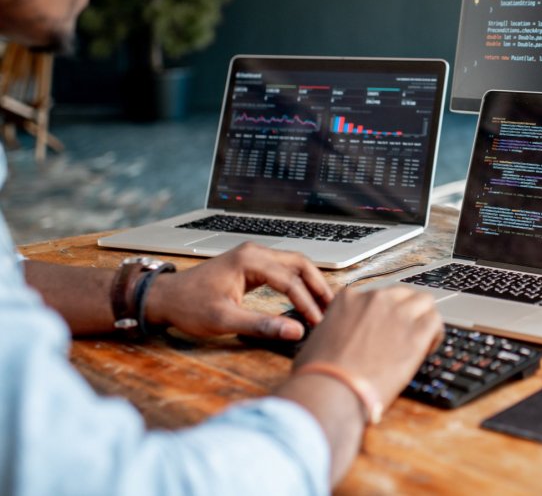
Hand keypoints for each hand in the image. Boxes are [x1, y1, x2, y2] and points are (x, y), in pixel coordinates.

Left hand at [145, 243, 332, 339]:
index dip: (307, 303)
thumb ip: (261, 325)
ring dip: (311, 283)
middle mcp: (255, 252)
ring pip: (294, 264)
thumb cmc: (189, 306)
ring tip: (324, 304)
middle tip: (332, 309)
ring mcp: (253, 256)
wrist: (165, 297)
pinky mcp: (252, 264)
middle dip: (318, 286)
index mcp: (250, 260)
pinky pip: (283, 269)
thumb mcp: (225, 320)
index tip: (317, 323)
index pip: (290, 281)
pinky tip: (305, 298)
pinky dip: (298, 282)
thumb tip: (295, 332)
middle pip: (300, 264)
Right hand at [292, 286, 442, 408]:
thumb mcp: (319, 340)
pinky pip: (435, 322)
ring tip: (422, 340)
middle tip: (405, 333)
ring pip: (424, 301)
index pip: (375, 297)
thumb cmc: (317, 374)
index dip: (382, 314)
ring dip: (423, 317)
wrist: (330, 389)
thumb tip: (342, 343)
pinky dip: (435, 334)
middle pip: (402, 294)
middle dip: (405, 311)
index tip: (383, 330)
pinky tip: (427, 349)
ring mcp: (397, 313)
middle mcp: (374, 299)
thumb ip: (336, 331)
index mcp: (348, 298)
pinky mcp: (415, 333)